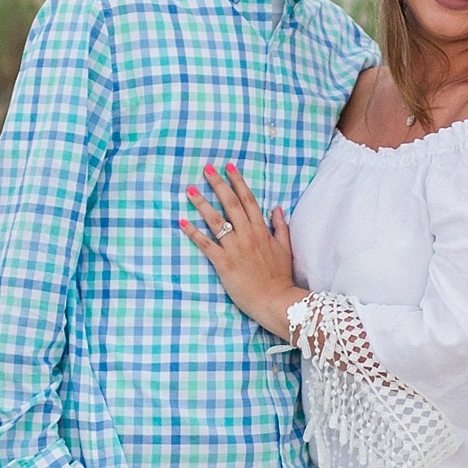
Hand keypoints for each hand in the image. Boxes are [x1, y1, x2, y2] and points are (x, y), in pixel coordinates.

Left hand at [180, 162, 304, 339]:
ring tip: (189, 190)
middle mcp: (247, 235)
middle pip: (230, 203)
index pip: (248, 199)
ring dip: (201, 203)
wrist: (276, 300)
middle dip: (218, 183)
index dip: (238, 181)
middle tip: (206, 168)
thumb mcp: (285, 248)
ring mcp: (234, 248)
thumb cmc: (280, 277)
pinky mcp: (223, 263)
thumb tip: (276, 208)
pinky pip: (205, 244)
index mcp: (261, 230)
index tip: (229, 166)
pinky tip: (181, 221)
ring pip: (215, 220)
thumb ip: (280, 227)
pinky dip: (192, 232)